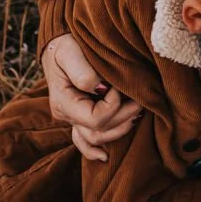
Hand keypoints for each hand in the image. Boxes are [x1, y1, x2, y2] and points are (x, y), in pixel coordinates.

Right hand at [43, 34, 140, 161]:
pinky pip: (84, 141)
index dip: (113, 106)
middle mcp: (67, 115)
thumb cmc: (66, 45)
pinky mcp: (80, 116)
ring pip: (97, 139)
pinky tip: (105, 158)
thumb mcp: (70, 51)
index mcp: (63, 102)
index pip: (95, 119)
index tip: (119, 86)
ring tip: (137, 111)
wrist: (59, 44)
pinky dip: (94, 151)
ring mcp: (73, 119)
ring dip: (121, 128)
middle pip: (100, 132)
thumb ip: (83, 71)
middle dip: (125, 117)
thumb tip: (100, 89)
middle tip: (141, 98)